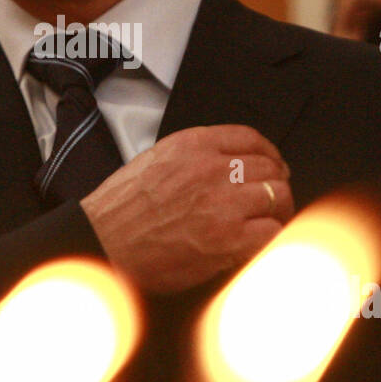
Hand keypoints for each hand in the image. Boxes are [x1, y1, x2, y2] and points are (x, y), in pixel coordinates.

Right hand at [79, 124, 293, 294]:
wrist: (103, 243)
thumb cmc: (122, 209)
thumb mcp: (156, 160)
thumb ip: (195, 156)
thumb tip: (228, 163)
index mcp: (193, 146)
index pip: (250, 138)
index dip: (269, 153)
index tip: (272, 164)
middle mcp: (212, 170)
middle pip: (269, 167)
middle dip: (275, 182)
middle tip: (273, 196)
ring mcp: (223, 204)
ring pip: (277, 196)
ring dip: (277, 209)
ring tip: (270, 219)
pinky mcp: (228, 239)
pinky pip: (271, 230)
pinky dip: (271, 235)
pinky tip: (260, 239)